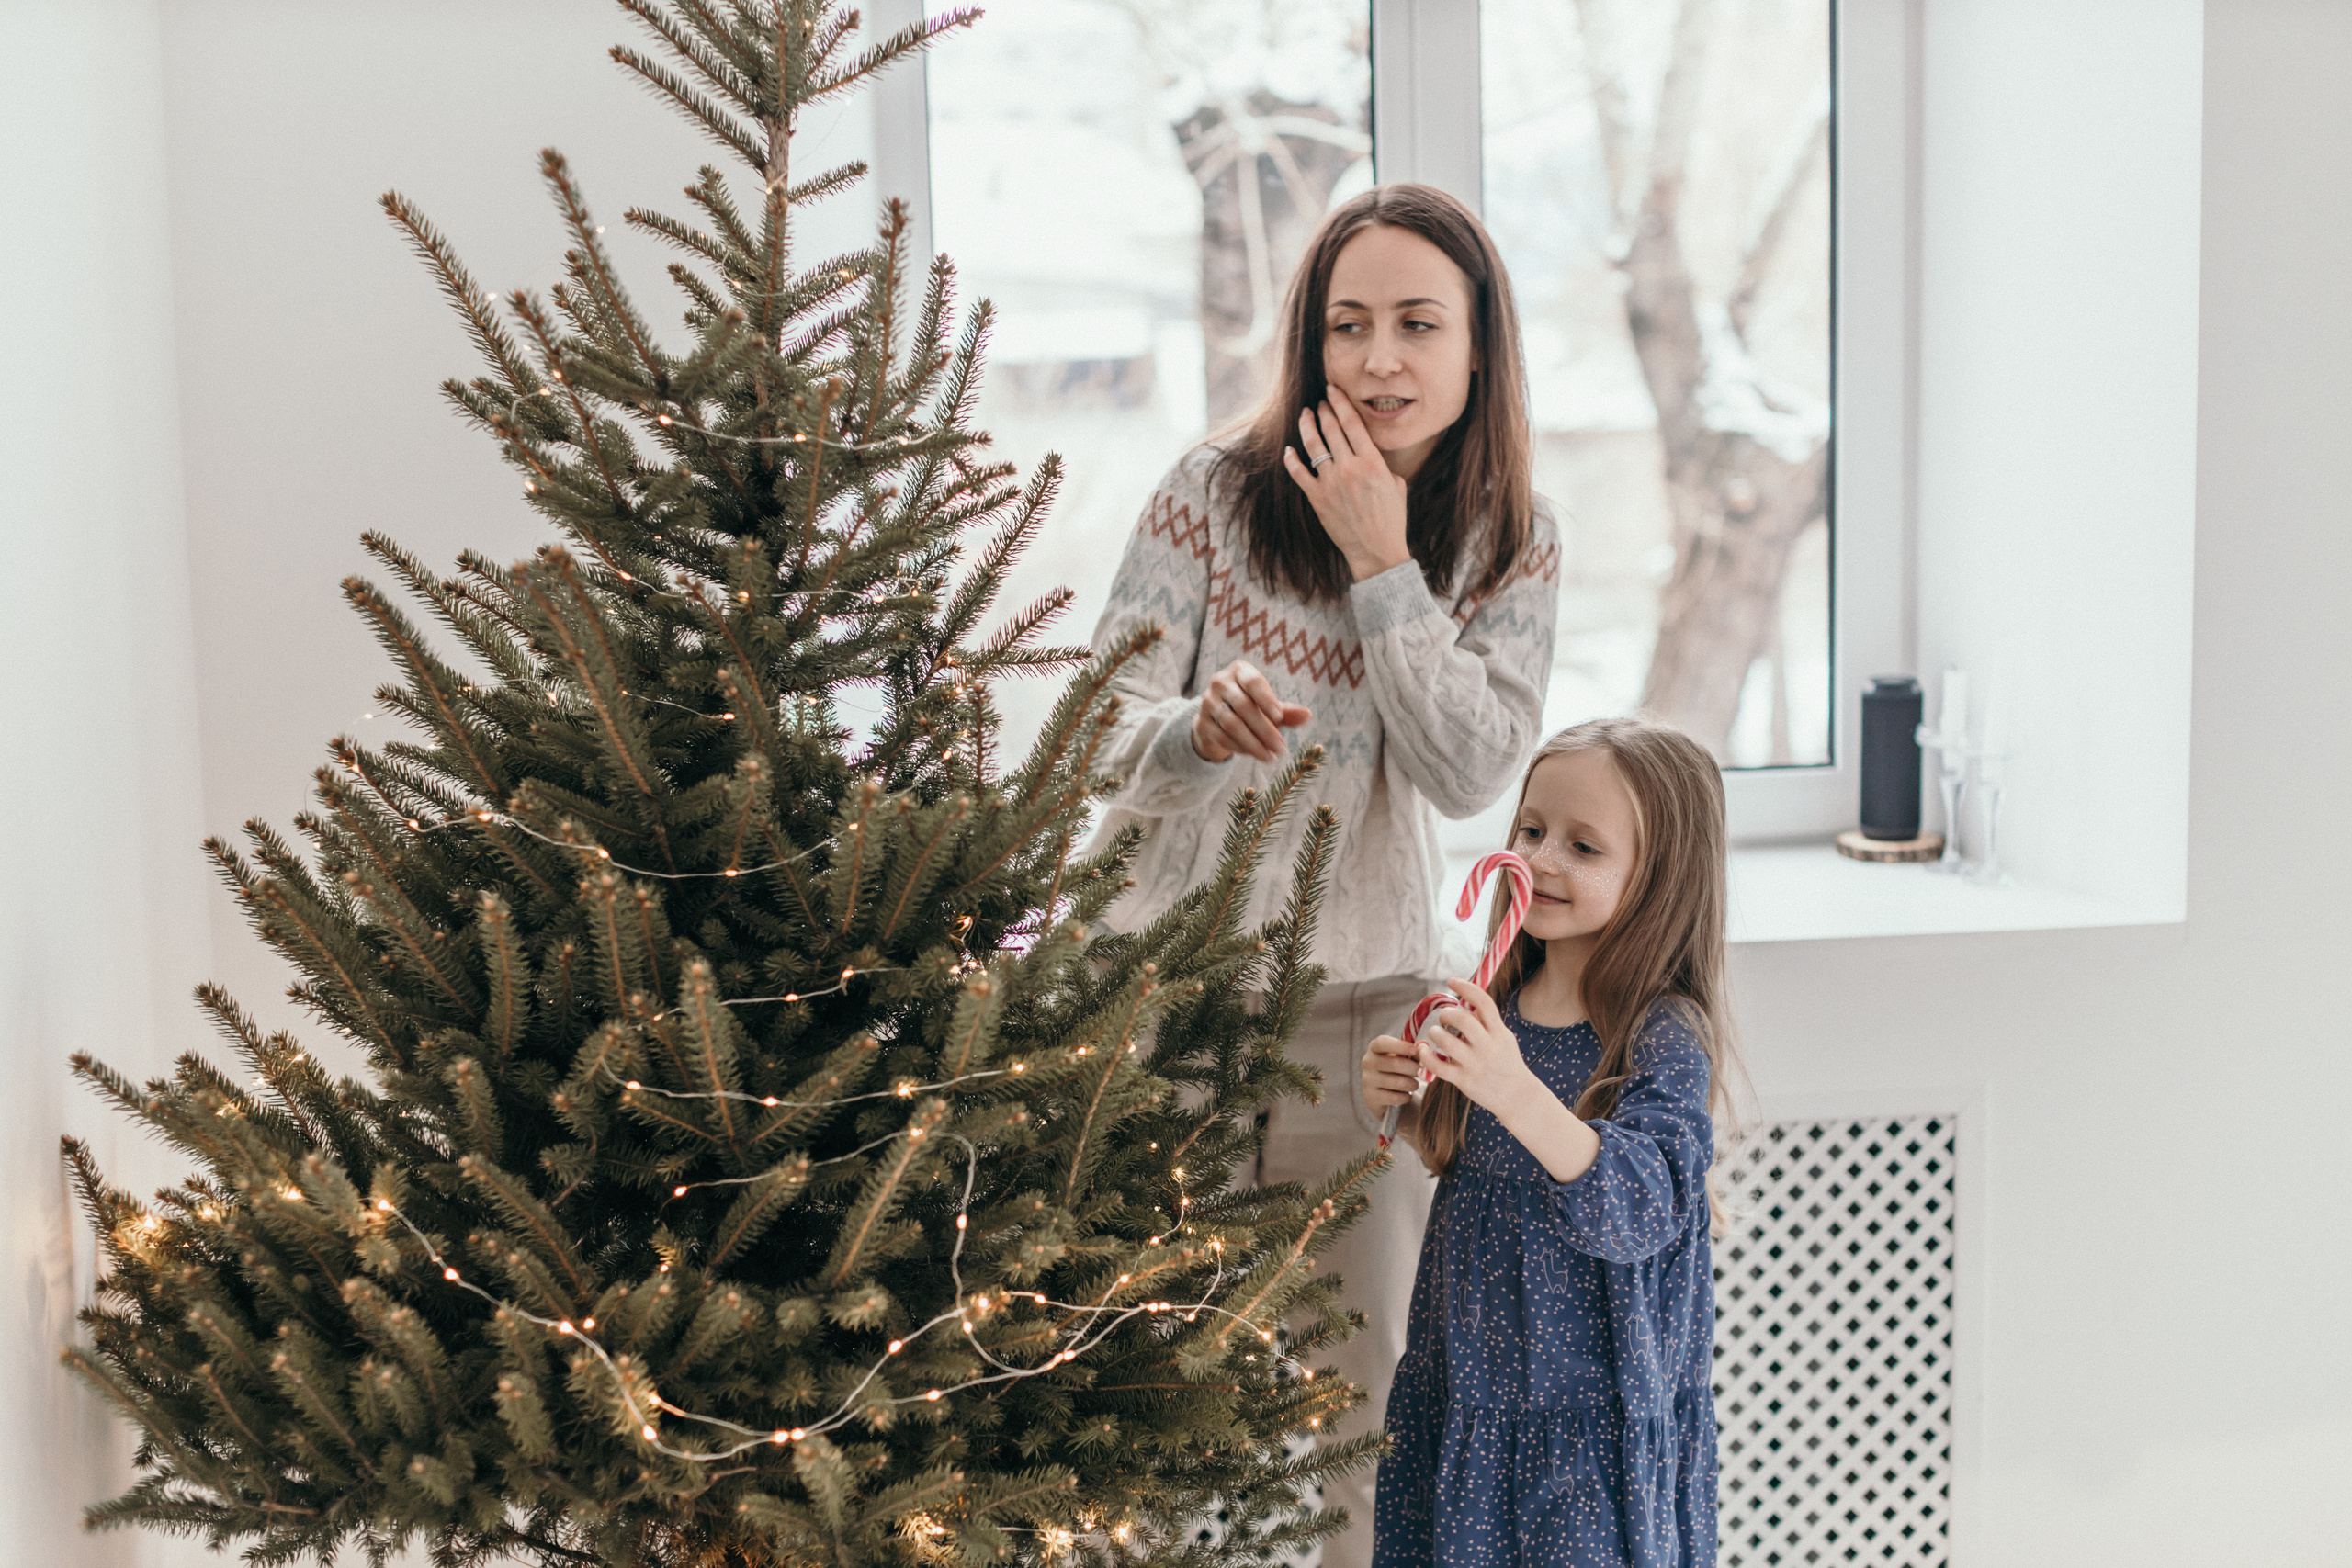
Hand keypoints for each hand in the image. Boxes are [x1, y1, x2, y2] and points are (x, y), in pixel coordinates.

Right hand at [1190, 659, 1310, 763]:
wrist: (1216, 721)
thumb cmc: (1250, 708)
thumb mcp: (1268, 708)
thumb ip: (1286, 711)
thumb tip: (1307, 715)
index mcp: (1239, 671)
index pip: (1253, 682)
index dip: (1266, 699)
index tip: (1280, 718)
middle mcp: (1220, 683)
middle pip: (1243, 706)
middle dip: (1265, 730)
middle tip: (1281, 748)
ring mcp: (1207, 703)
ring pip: (1232, 724)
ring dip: (1254, 743)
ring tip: (1271, 757)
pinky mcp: (1201, 723)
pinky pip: (1222, 737)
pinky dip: (1240, 748)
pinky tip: (1254, 755)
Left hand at [1281, 389, 1410, 581]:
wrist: (1377, 550)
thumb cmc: (1391, 518)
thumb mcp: (1396, 484)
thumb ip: (1380, 463)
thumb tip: (1366, 450)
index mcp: (1372, 462)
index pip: (1352, 423)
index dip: (1340, 402)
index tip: (1333, 390)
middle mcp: (1349, 468)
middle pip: (1331, 429)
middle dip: (1324, 410)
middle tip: (1320, 401)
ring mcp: (1330, 483)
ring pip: (1313, 445)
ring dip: (1307, 426)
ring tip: (1305, 415)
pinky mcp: (1317, 498)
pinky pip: (1299, 473)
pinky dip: (1292, 459)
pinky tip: (1289, 449)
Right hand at [1361, 1031, 1422, 1122]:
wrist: (1382, 1093)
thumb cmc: (1396, 1068)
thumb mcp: (1403, 1056)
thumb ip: (1414, 1051)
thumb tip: (1423, 1047)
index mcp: (1374, 1048)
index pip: (1383, 1042)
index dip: (1400, 1046)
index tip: (1415, 1050)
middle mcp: (1368, 1062)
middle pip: (1396, 1063)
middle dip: (1414, 1069)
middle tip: (1421, 1072)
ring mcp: (1367, 1080)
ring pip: (1400, 1082)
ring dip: (1413, 1084)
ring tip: (1413, 1084)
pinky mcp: (1371, 1098)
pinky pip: (1396, 1098)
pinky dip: (1406, 1097)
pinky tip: (1405, 1095)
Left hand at [1414, 978, 1536, 1117]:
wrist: (1517, 1096)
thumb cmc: (1507, 1063)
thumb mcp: (1504, 1039)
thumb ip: (1487, 1022)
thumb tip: (1467, 998)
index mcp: (1499, 1033)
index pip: (1483, 1003)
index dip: (1466, 987)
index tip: (1451, 981)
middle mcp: (1488, 1047)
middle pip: (1462, 1020)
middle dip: (1447, 1014)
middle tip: (1443, 1018)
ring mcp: (1475, 1064)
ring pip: (1446, 1041)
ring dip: (1434, 1033)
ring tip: (1435, 1034)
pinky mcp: (1464, 1081)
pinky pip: (1438, 1065)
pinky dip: (1426, 1056)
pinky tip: (1423, 1050)